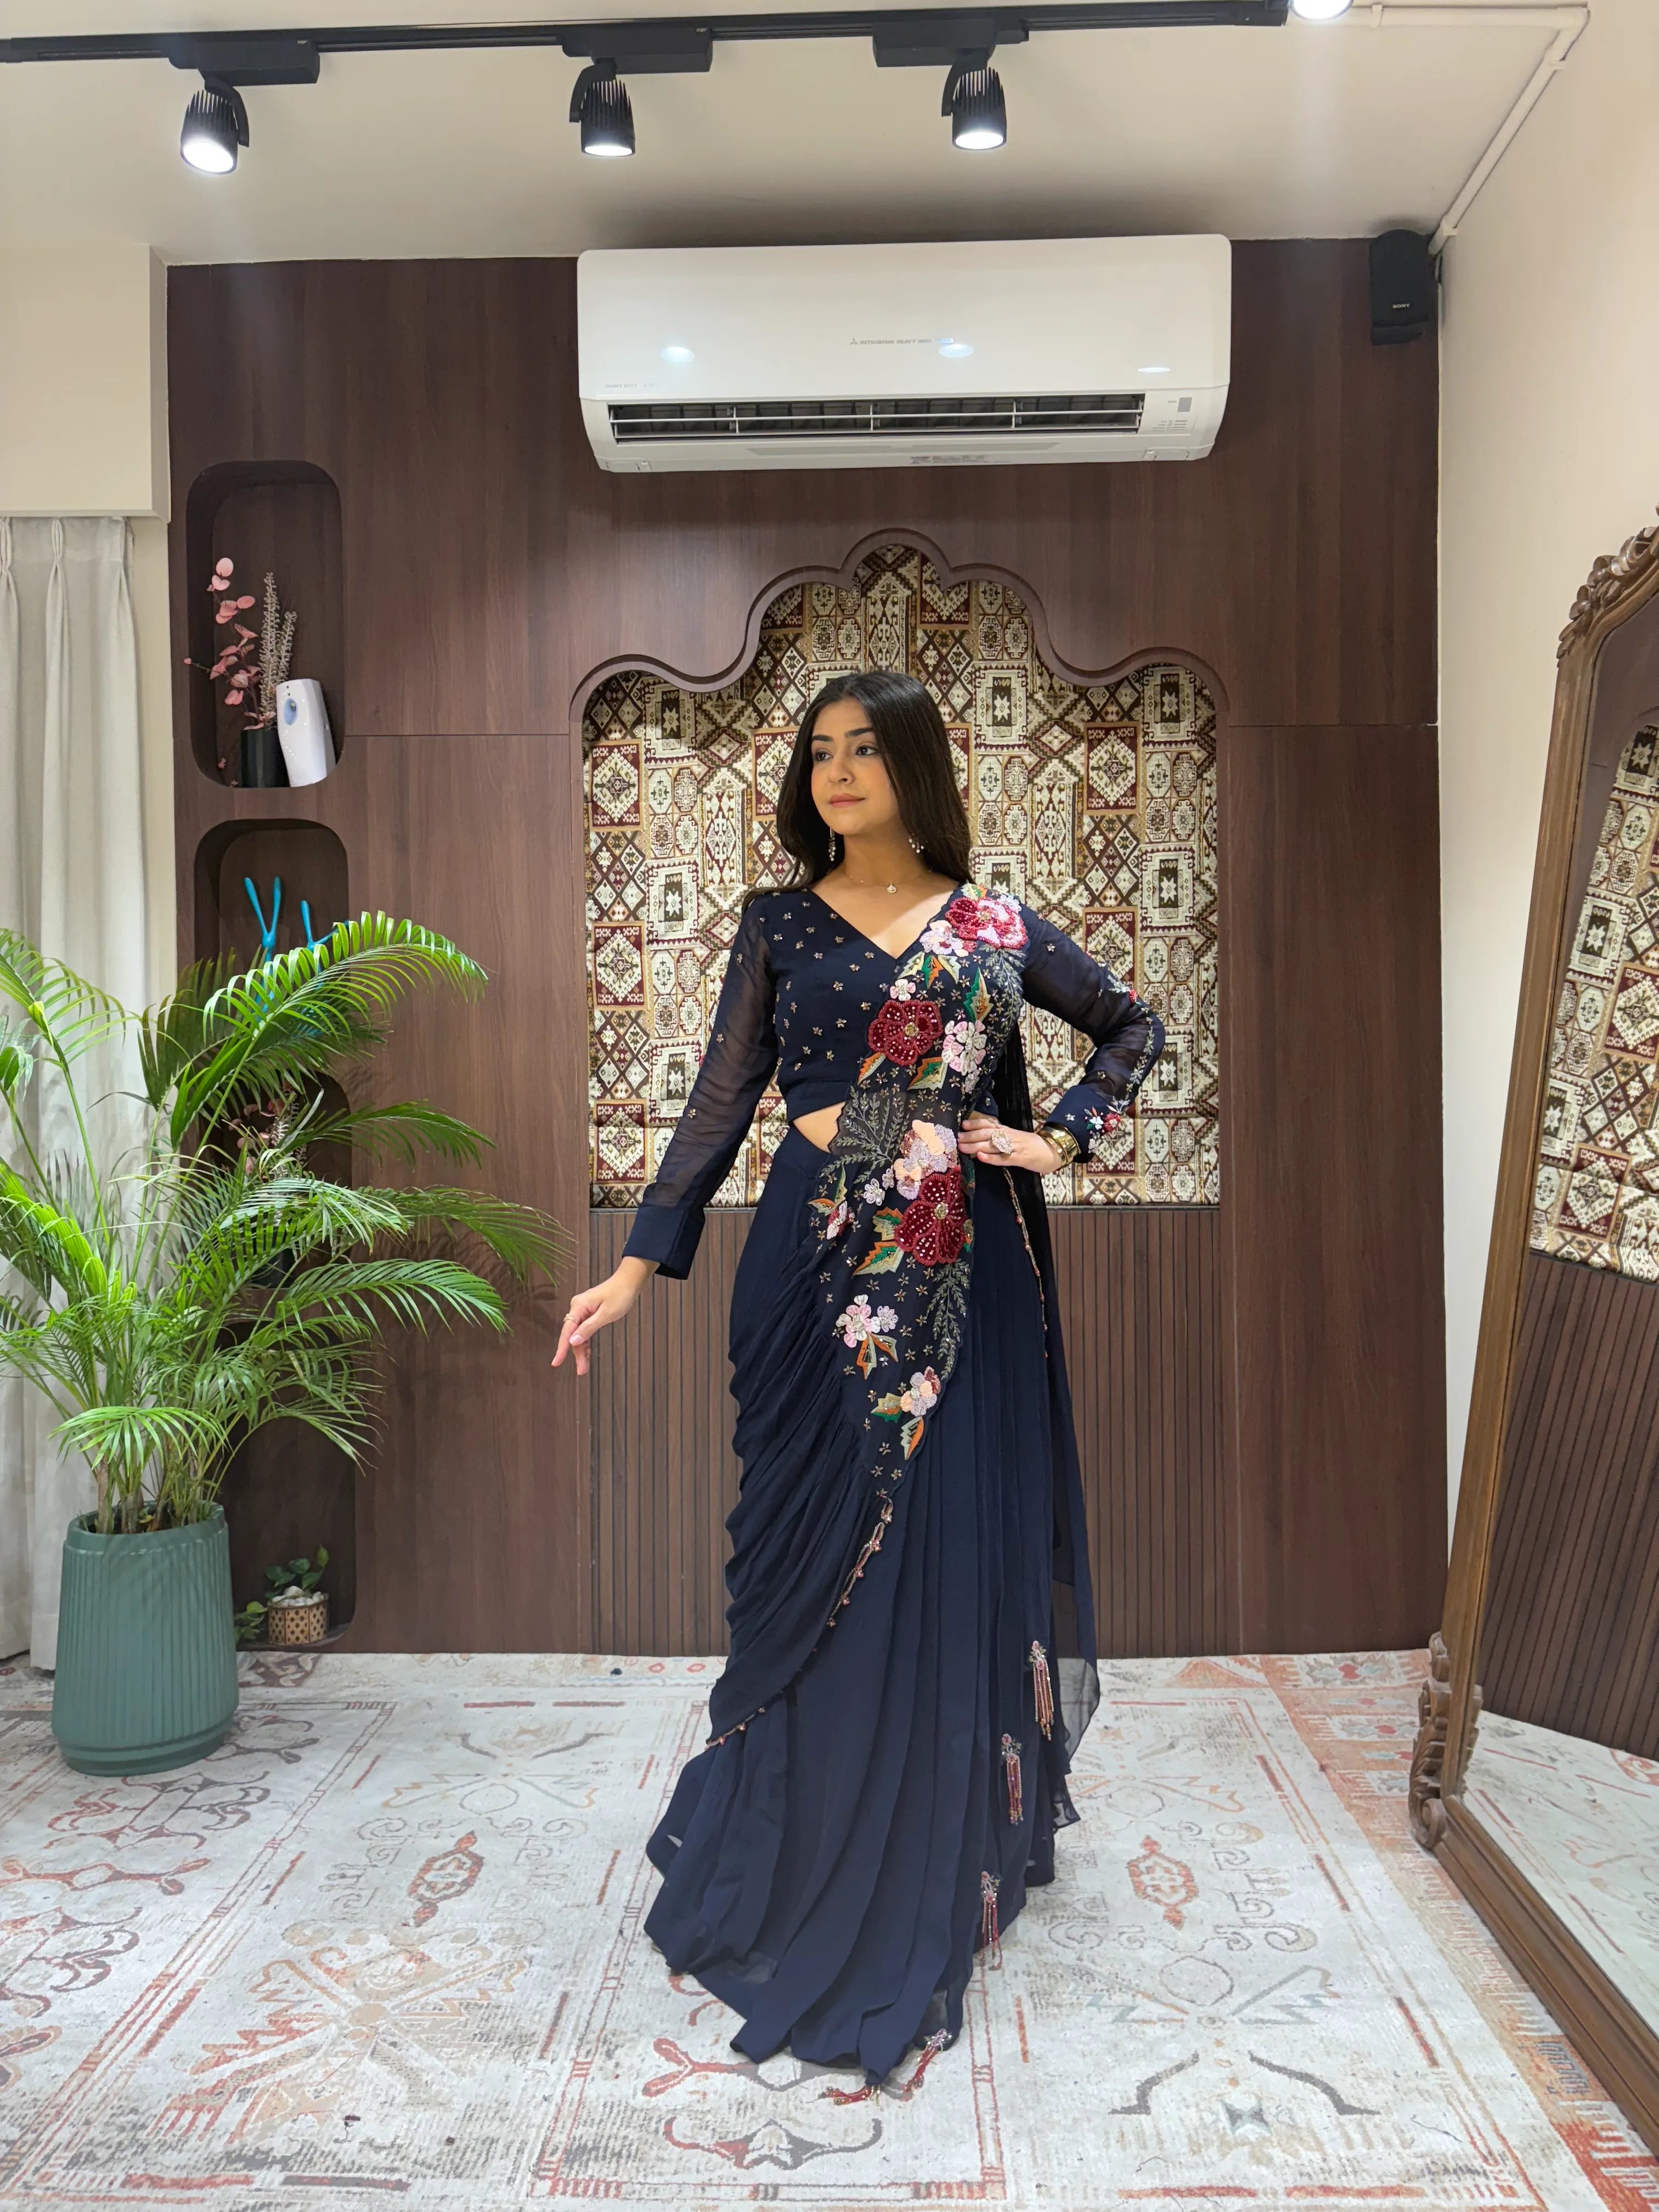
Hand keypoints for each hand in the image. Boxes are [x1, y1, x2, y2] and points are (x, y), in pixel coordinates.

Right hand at [553, 1258, 653, 1376]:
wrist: (628, 1281)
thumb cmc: (620, 1295)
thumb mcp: (606, 1314)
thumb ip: (589, 1328)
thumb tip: (573, 1341)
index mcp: (578, 1307)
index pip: (567, 1331)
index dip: (561, 1348)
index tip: (556, 1362)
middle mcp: (577, 1308)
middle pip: (573, 1335)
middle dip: (576, 1353)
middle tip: (581, 1371)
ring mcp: (582, 1310)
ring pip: (578, 1334)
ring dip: (581, 1350)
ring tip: (583, 1368)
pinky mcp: (588, 1312)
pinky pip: (584, 1329)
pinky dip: (586, 1341)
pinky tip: (587, 1354)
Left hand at [957, 1112, 1063, 1174]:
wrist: (1051, 1150)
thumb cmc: (1030, 1145)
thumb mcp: (1014, 1136)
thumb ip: (1000, 1135)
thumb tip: (980, 1137)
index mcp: (1007, 1130)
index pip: (990, 1124)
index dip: (976, 1123)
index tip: (963, 1124)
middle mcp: (1009, 1136)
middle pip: (988, 1134)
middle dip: (971, 1135)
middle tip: (958, 1138)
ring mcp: (1014, 1147)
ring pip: (992, 1146)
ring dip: (976, 1146)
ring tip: (963, 1147)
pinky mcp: (1019, 1159)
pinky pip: (1003, 1159)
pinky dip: (991, 1158)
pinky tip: (981, 1157)